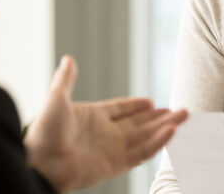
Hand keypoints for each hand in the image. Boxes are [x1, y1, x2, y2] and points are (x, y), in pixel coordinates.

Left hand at [24, 55, 187, 192]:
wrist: (39, 163)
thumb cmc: (43, 132)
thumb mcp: (55, 99)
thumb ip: (66, 80)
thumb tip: (68, 58)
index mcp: (93, 117)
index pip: (120, 109)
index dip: (136, 105)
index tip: (151, 101)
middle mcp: (106, 133)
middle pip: (139, 123)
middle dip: (159, 117)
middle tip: (180, 109)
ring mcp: (112, 149)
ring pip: (145, 136)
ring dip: (164, 127)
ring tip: (184, 116)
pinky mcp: (116, 164)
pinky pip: (142, 152)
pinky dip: (158, 142)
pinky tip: (171, 131)